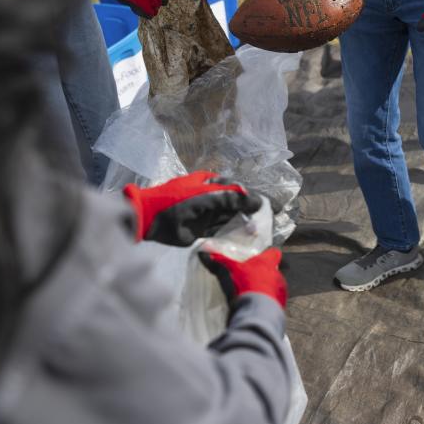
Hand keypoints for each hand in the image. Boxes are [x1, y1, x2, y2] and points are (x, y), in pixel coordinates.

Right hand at [94, 0, 168, 17]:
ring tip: (137, 7)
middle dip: (153, 6)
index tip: (161, 4)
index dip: (163, 0)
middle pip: (159, 3)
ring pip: (155, 10)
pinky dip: (145, 15)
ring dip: (148, 11)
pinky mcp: (141, 3)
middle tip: (145, 7)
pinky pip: (149, 14)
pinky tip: (136, 10)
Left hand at [123, 171, 260, 245]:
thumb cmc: (177, 202)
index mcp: (210, 184)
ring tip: (259, 233)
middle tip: (270, 221)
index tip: (273, 206)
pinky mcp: (200, 230)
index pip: (238, 190)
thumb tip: (257, 201)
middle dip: (252, 213)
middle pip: (236, 205)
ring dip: (243, 225)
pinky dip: (232, 235)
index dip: (256, 198)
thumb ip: (232, 199)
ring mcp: (205, 214)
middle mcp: (210, 197)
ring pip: (230, 219)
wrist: (149, 219)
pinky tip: (244, 240)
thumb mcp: (206, 196)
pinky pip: (220, 231)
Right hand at [199, 248, 286, 308]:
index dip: (268, 253)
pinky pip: (274, 301)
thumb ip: (219, 261)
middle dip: (263, 273)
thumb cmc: (247, 288)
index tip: (263, 255)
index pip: (273, 252)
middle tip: (250, 276)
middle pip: (273, 270)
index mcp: (266, 263)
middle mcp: (277, 275)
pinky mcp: (279, 304)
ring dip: (266, 288)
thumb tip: (206, 255)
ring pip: (274, 285)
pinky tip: (256, 305)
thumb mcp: (229, 271)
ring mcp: (280, 290)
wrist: (256, 312)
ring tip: (252, 293)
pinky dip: (267, 302)